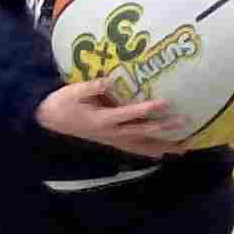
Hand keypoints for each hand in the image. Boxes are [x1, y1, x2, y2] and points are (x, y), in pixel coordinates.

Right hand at [37, 76, 187, 155]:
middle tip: (184, 122)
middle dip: (163, 128)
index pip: (128, 115)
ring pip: (141, 145)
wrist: (49, 119)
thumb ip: (91, 87)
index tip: (166, 103)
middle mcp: (110, 133)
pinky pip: (134, 149)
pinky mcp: (112, 142)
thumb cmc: (62, 102)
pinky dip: (150, 151)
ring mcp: (112, 139)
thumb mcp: (72, 92)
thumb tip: (108, 81)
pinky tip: (166, 153)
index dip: (146, 109)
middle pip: (141, 132)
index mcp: (102, 119)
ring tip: (185, 147)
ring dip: (162, 146)